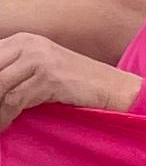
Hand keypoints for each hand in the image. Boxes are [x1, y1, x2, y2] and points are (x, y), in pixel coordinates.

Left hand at [0, 33, 140, 129]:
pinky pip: (14, 100)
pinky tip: (8, 124)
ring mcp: (40, 59)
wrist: (115, 89)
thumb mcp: (41, 69)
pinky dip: (6, 116)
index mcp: (23, 40)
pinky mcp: (50, 78)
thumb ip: (15, 72)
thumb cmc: (78, 84)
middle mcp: (28, 44)